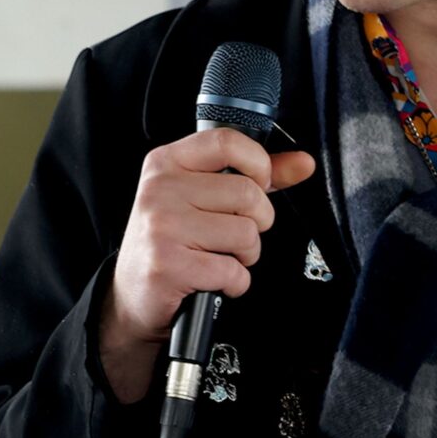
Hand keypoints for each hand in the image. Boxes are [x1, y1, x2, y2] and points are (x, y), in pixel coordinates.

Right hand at [97, 128, 317, 402]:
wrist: (133, 295)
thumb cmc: (173, 241)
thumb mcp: (204, 198)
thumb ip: (255, 176)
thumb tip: (303, 162)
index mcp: (167, 163)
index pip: (227, 142)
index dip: (258, 165)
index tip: (258, 184)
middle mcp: (159, 190)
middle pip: (248, 194)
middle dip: (256, 222)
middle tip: (233, 234)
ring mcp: (161, 227)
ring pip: (246, 233)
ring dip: (246, 255)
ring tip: (220, 256)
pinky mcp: (168, 265)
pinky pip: (234, 271)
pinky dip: (235, 282)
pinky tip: (213, 280)